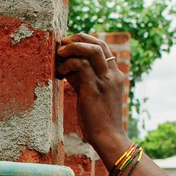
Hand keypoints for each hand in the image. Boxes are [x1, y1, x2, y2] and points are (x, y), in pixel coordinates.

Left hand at [55, 33, 128, 153]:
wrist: (107, 136)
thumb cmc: (97, 118)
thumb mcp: (91, 93)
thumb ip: (83, 78)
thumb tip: (67, 66)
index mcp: (115, 74)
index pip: (102, 47)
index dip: (85, 41)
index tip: (69, 44)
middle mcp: (113, 74)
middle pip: (98, 43)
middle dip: (78, 38)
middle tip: (62, 43)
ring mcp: (106, 80)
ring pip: (92, 50)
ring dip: (73, 47)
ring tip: (60, 53)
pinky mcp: (95, 88)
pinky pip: (82, 65)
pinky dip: (69, 63)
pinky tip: (61, 72)